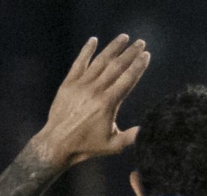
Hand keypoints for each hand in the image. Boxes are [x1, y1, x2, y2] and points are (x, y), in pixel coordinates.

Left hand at [28, 35, 149, 169]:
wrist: (57, 142)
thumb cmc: (86, 146)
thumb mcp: (113, 145)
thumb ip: (132, 137)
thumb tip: (149, 129)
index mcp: (108, 104)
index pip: (127, 79)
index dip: (138, 66)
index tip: (146, 55)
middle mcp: (96, 90)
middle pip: (116, 66)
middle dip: (130, 53)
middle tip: (141, 43)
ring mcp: (81, 84)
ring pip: (100, 61)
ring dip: (113, 47)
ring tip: (124, 37)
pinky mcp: (69, 83)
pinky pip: (79, 62)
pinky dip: (86, 50)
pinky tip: (93, 40)